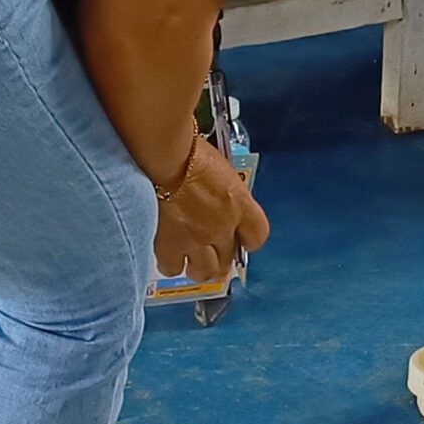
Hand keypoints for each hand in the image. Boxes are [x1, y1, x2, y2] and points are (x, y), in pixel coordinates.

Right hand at [152, 138, 269, 287]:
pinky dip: (172, 264)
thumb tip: (221, 197)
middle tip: (213, 255)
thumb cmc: (191, 150)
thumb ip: (226, 192)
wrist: (165, 158)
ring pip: (203, 272)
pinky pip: (173, 268)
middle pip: (228, 261)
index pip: (258, 235)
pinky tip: (169, 255)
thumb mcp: (221, 168)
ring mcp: (196, 240)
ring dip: (199, 268)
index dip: (248, 240)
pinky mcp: (170, 246)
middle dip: (222, 260)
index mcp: (239, 204)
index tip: (241, 239)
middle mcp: (222, 227)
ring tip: (191, 259)